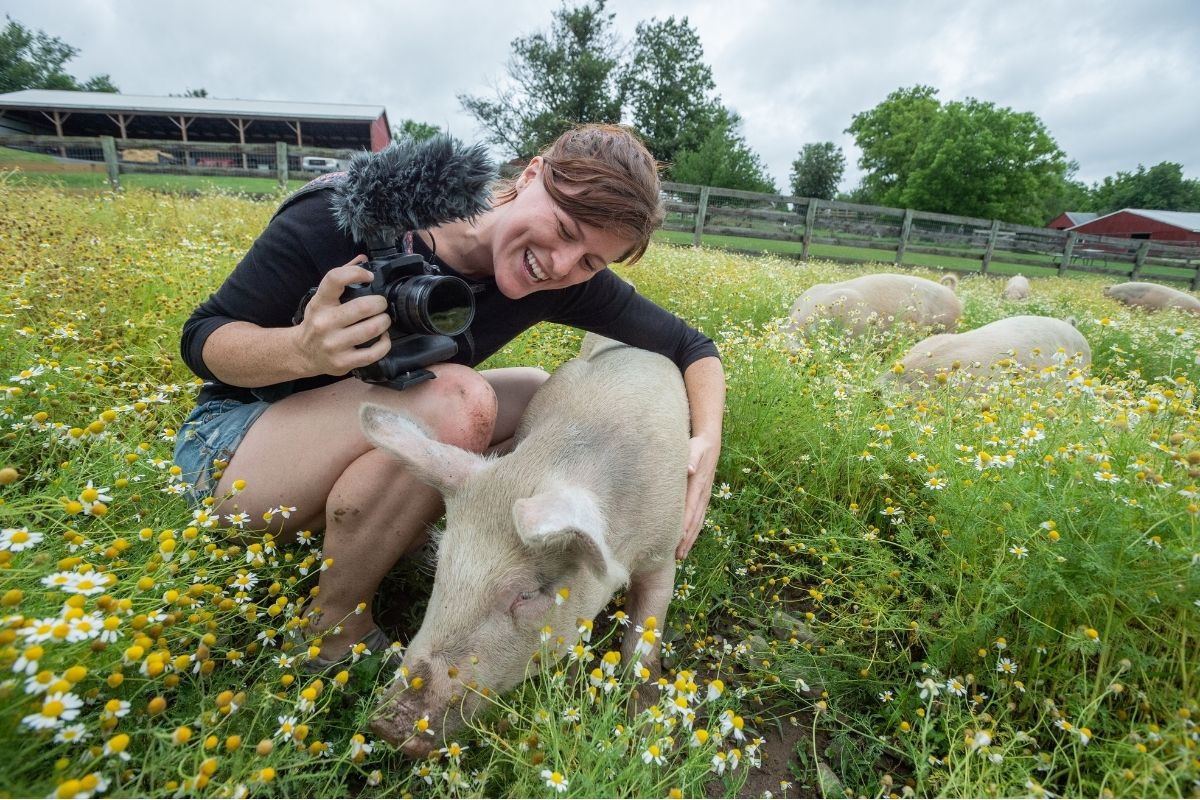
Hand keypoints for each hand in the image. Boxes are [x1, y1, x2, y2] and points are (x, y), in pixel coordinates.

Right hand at [292, 257, 391, 376]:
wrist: (302, 353)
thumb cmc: (318, 322)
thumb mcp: (322, 299)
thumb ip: (342, 278)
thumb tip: (363, 259)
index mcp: (320, 303)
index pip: (335, 278)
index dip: (356, 273)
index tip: (368, 276)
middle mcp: (325, 323)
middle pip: (363, 306)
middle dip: (380, 303)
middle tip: (382, 304)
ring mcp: (334, 344)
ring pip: (371, 329)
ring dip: (384, 322)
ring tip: (383, 319)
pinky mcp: (343, 362)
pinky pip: (374, 353)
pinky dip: (384, 343)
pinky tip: (383, 338)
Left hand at [677, 433, 718, 559]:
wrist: (710, 444)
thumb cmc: (697, 447)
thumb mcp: (694, 449)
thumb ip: (691, 458)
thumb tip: (688, 469)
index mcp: (698, 486)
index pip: (691, 509)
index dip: (685, 526)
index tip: (678, 540)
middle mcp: (703, 495)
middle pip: (694, 521)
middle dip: (687, 539)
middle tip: (678, 556)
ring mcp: (704, 498)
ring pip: (697, 522)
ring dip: (690, 539)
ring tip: (681, 555)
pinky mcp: (703, 498)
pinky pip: (698, 518)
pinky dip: (693, 531)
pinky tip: (686, 541)